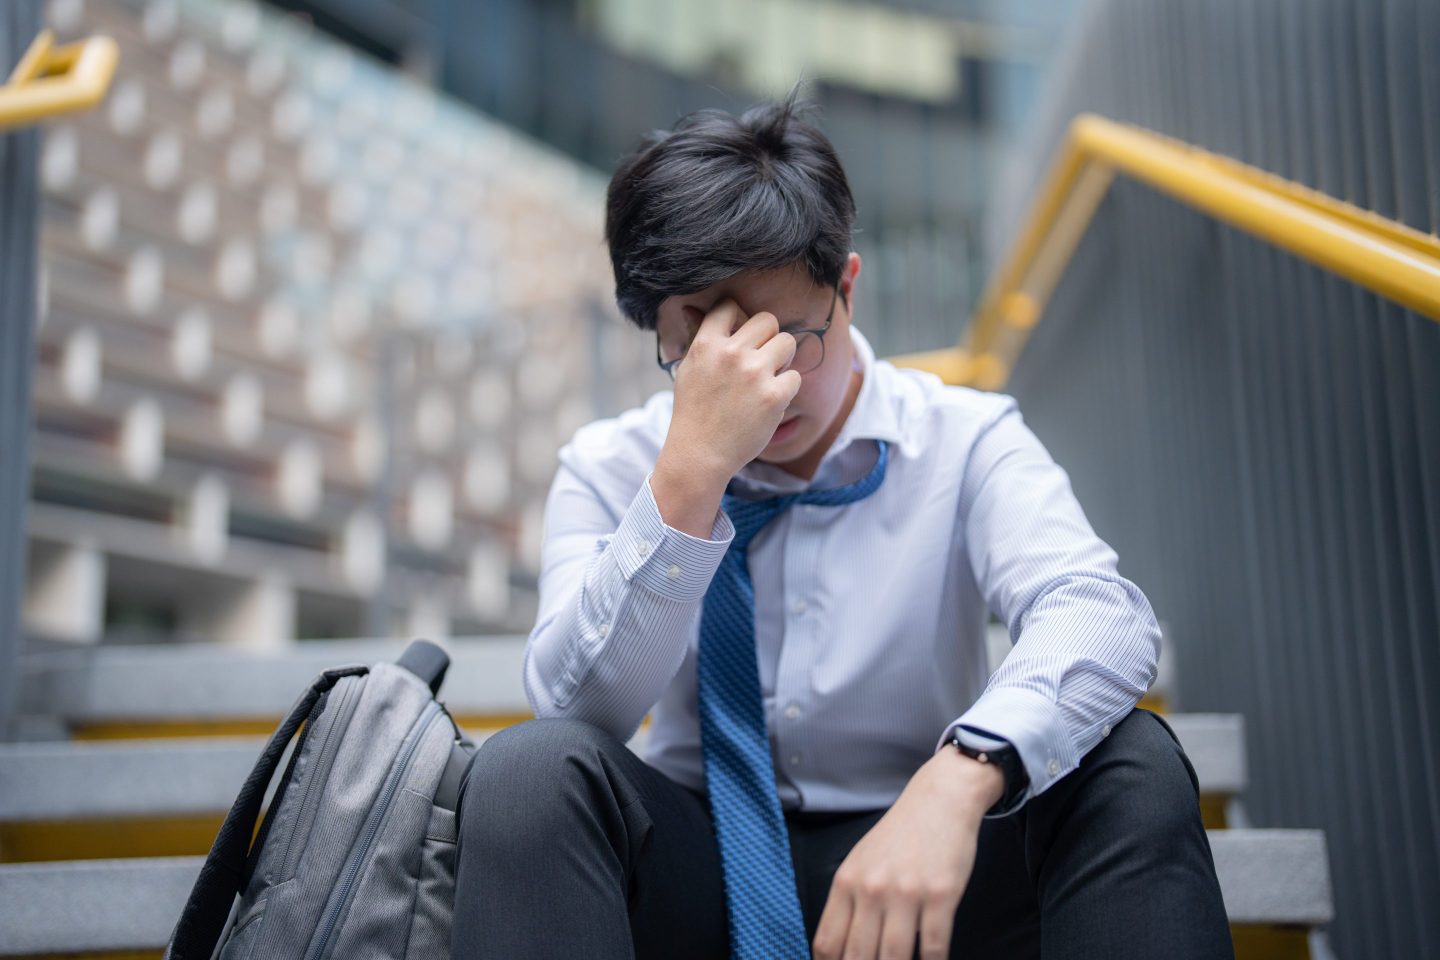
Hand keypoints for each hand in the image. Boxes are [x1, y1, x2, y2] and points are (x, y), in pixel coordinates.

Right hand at [660, 298, 801, 484]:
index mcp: (707, 344)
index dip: (739, 318)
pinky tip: (769, 402)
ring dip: (782, 359)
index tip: (741, 336)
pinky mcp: (774, 396)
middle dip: (768, 338)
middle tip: (760, 360)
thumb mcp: (688, 369)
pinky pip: (795, 377)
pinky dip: (786, 389)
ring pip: (788, 343)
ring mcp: (755, 374)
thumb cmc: (693, 412)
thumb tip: (694, 307)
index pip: (729, 306)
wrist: (699, 454)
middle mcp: (732, 354)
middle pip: (768, 320)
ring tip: (768, 378)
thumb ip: (700, 339)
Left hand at [812, 748, 1002, 959]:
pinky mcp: (941, 896)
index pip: (827, 942)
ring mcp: (906, 893)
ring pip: (894, 957)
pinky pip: (933, 947)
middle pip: (857, 956)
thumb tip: (837, 949)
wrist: (940, 801)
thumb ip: (848, 902)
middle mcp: (872, 889)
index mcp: (847, 882)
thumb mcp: (860, 861)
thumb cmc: (899, 836)